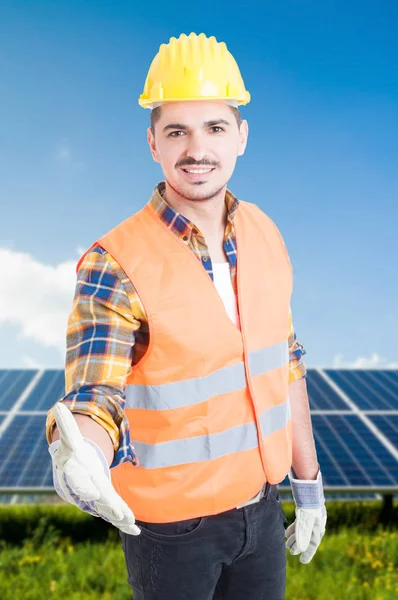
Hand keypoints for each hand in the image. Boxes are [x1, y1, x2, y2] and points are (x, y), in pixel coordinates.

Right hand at [49, 402, 139, 534]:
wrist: (72, 469)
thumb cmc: (72, 452)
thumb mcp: (70, 438)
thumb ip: (66, 425)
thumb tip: (59, 405)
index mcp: (77, 474)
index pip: (79, 482)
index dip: (85, 489)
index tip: (93, 495)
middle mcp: (85, 489)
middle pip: (96, 501)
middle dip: (107, 506)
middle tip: (118, 513)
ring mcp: (95, 499)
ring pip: (107, 511)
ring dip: (118, 518)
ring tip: (131, 524)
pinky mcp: (105, 503)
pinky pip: (114, 514)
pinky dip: (123, 523)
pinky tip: (135, 531)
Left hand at [285, 504, 326, 563]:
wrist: (308, 487)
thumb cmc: (309, 506)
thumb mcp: (306, 521)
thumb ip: (303, 535)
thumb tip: (300, 549)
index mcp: (318, 528)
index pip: (313, 544)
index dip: (308, 553)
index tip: (303, 561)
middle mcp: (315, 524)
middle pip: (307, 538)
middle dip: (299, 546)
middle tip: (291, 552)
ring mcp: (309, 517)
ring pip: (302, 531)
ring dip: (295, 538)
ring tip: (287, 544)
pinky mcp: (304, 510)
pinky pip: (299, 523)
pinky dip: (293, 529)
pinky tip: (286, 533)